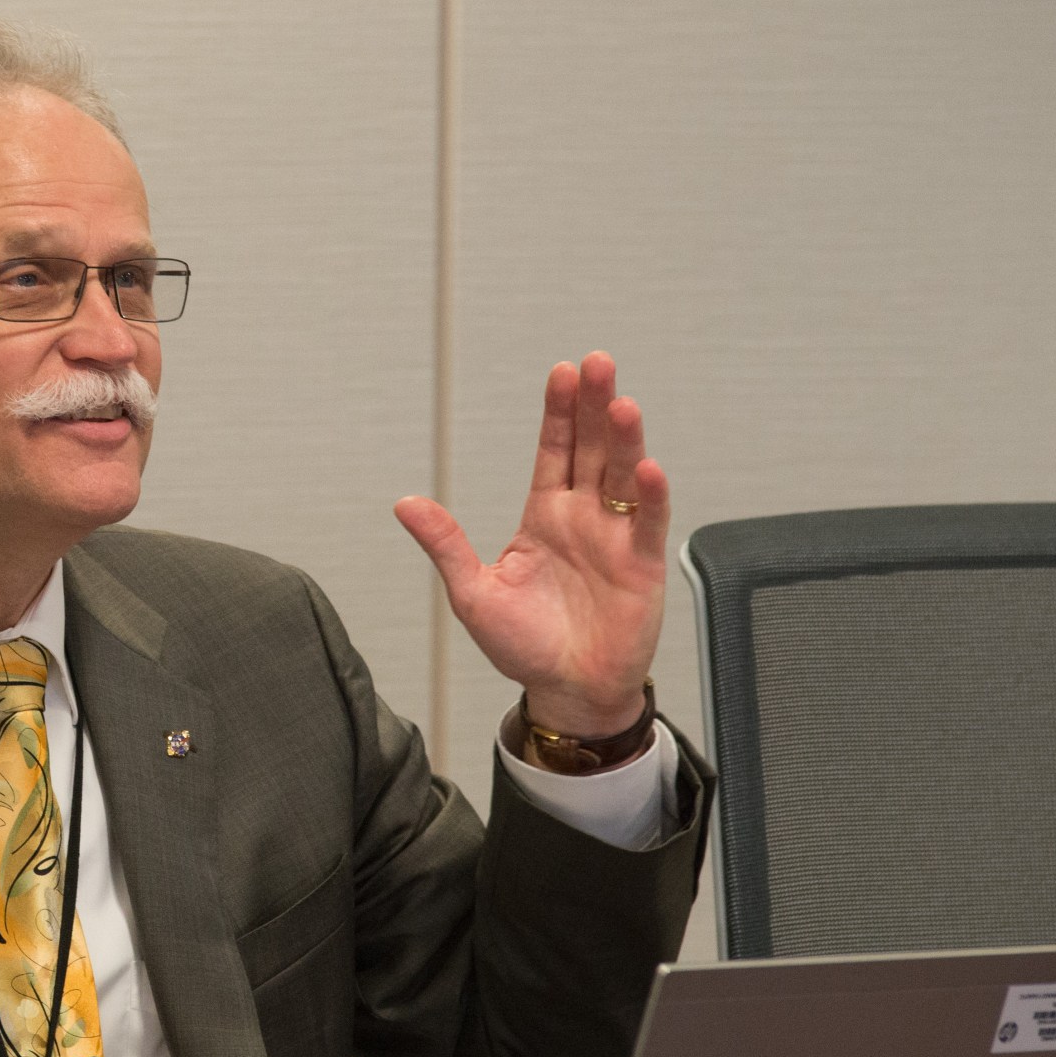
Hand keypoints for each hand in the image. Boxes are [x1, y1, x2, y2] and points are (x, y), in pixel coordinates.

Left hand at [394, 351, 666, 736]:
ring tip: (620, 403)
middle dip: (595, 406)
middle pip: (592, 449)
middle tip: (597, 364)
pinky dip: (650, 495)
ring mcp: (614, 537)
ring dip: (624, 439)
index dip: (559, 413)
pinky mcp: (641, 565)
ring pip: (622, 475)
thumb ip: (446, 545)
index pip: (555, 451)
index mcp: (544, 517)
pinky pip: (648, 523)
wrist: (567, 691)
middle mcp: (583, 518)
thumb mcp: (473, 593)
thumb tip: (405, 504)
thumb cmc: (524, 646)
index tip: (562, 374)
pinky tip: (647, 468)